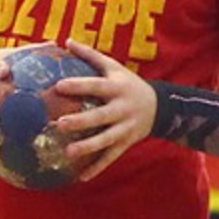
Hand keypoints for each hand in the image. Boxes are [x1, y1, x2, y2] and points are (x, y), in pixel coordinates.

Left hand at [52, 40, 157, 181]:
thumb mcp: (115, 67)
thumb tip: (66, 41)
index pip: (96, 86)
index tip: (58, 85)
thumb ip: (91, 56)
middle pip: (101, 116)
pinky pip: (111, 157)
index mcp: (117, 88)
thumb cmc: (128, 84)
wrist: (160, 107)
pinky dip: (97, 167)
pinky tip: (80, 177)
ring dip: (88, 147)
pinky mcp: (127, 143)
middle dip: (82, 120)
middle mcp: (122, 109)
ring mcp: (126, 128)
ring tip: (68, 152)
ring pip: (107, 139)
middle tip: (60, 123)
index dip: (79, 85)